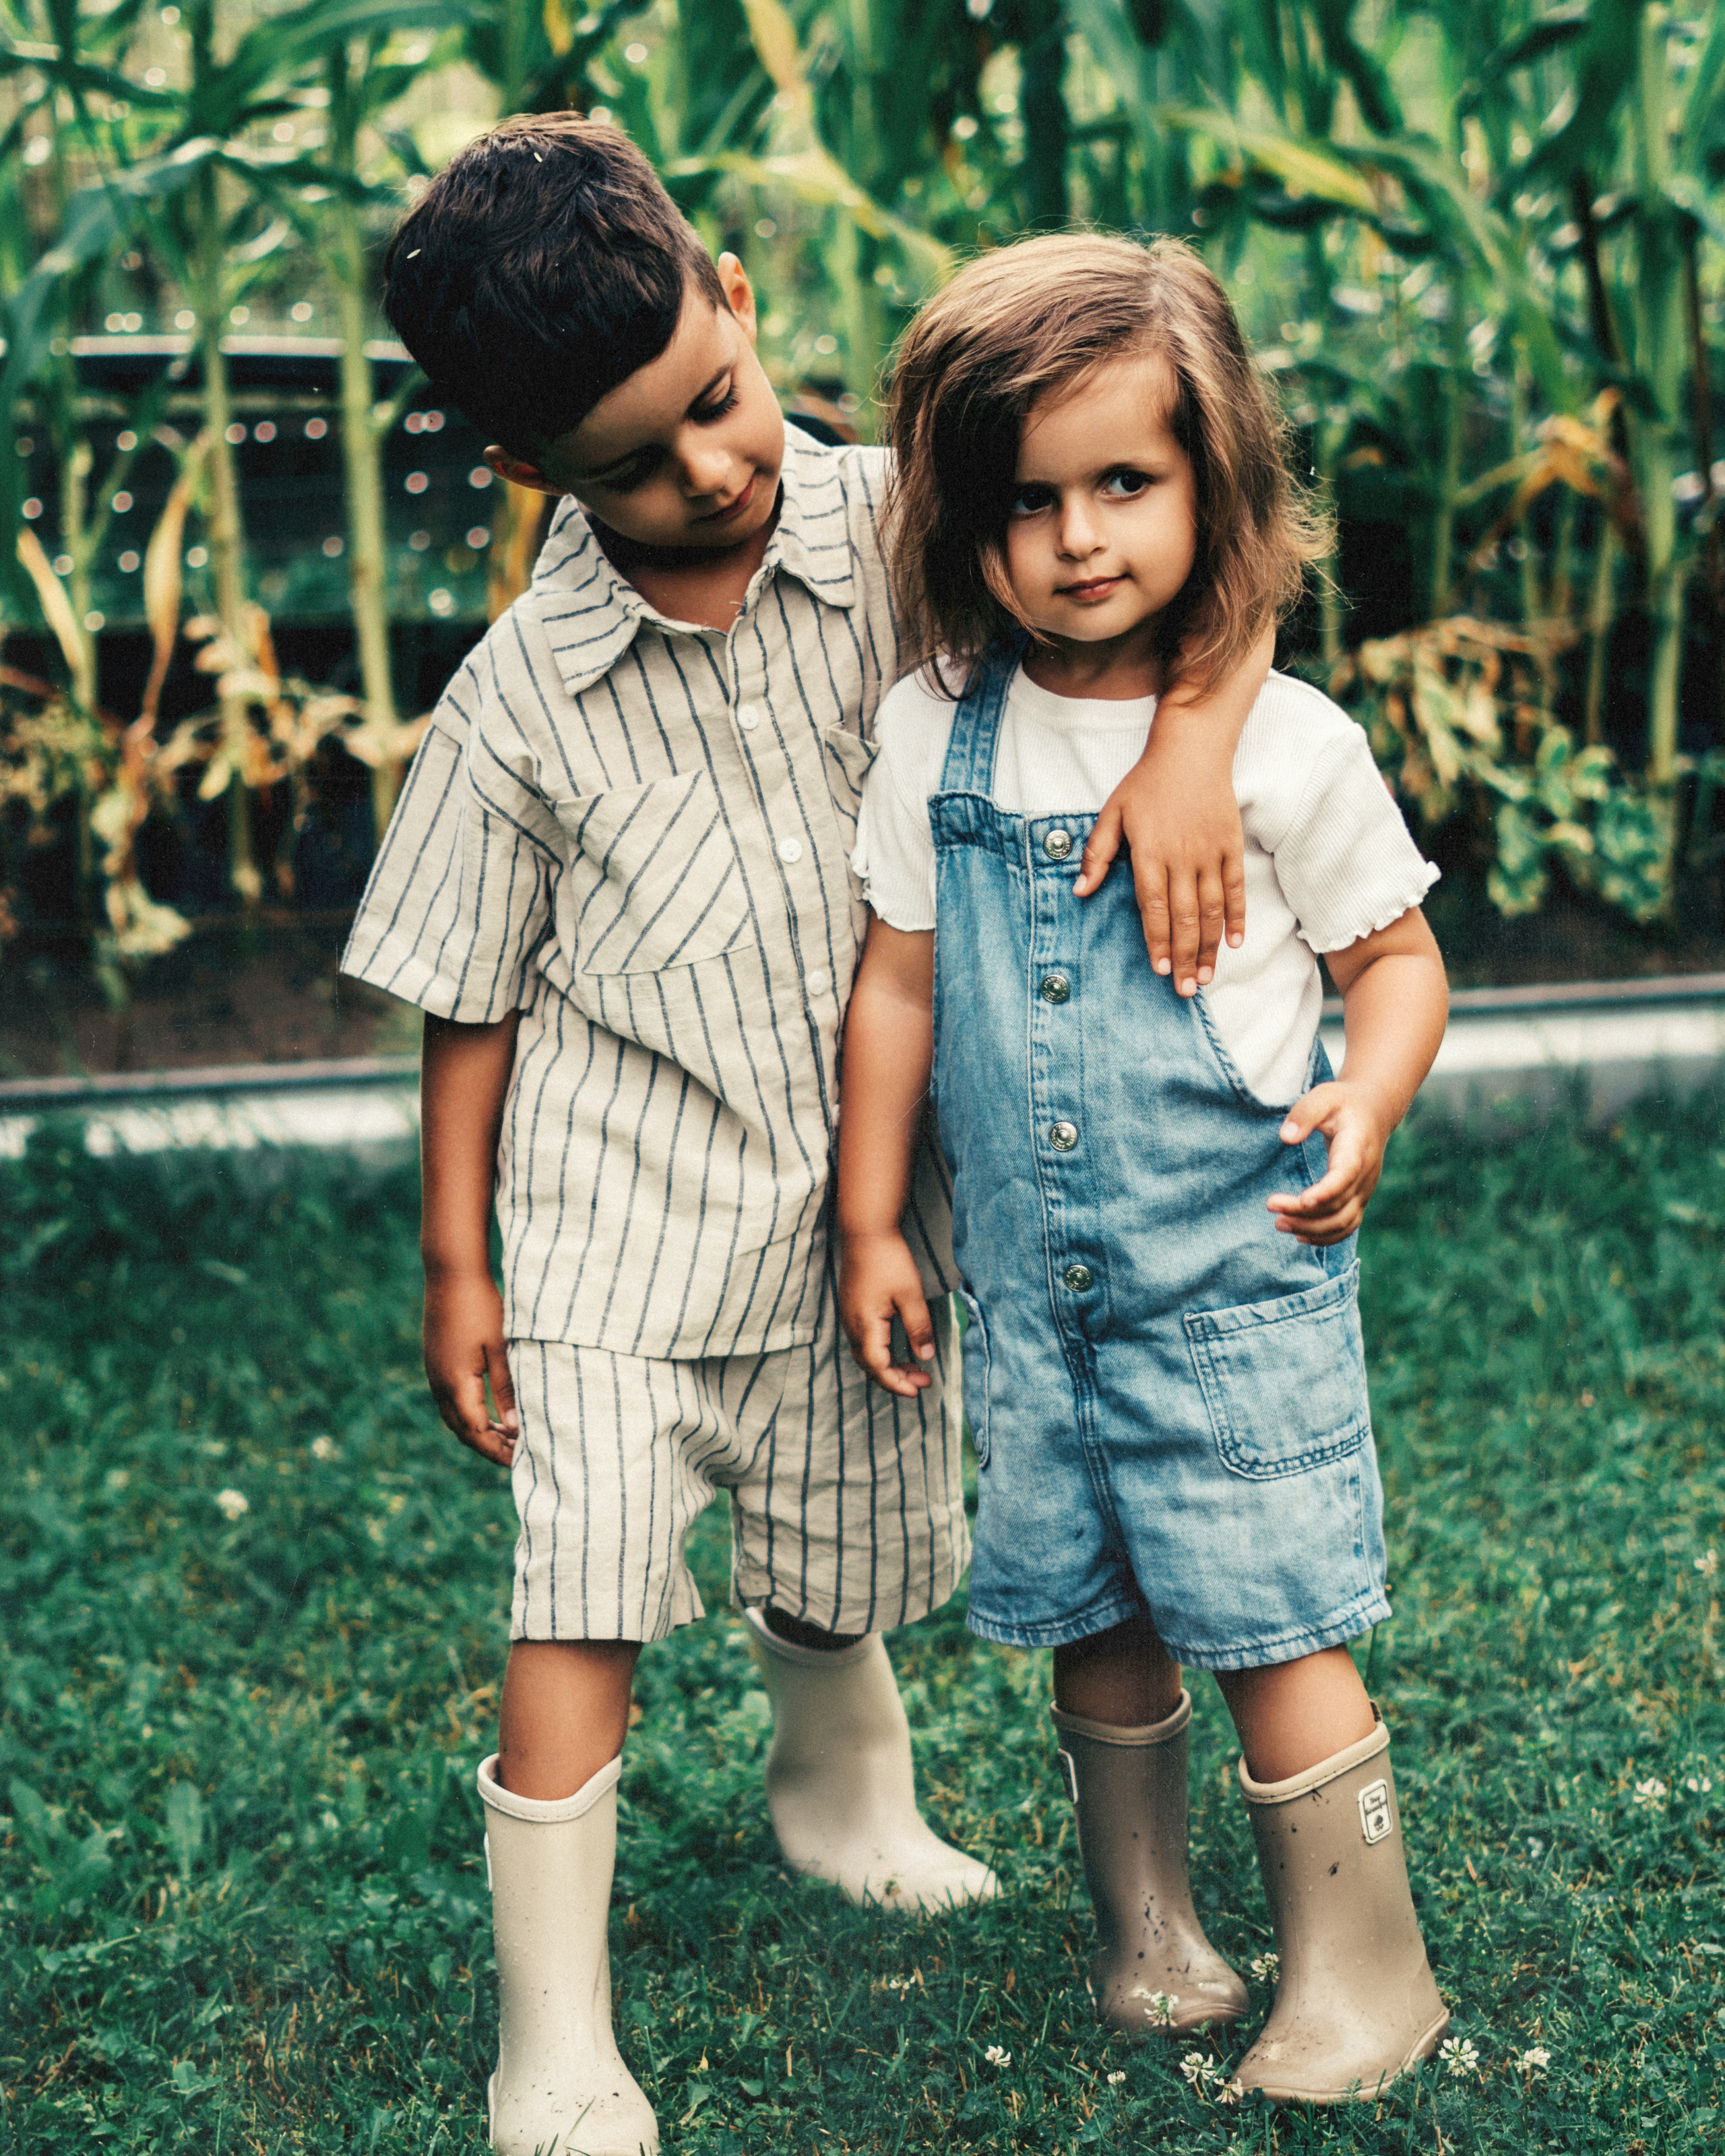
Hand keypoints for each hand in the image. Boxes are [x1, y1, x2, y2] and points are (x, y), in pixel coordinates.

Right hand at [424, 1269, 519, 1464]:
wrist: (451, 1274)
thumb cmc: (481, 1306)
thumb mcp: (501, 1348)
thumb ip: (507, 1388)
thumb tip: (513, 1427)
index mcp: (456, 1383)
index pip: (477, 1433)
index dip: (498, 1451)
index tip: (521, 1461)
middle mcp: (439, 1384)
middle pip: (463, 1432)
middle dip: (489, 1448)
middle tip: (517, 1457)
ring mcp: (434, 1374)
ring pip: (454, 1418)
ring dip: (478, 1433)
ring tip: (506, 1441)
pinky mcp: (436, 1364)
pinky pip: (450, 1402)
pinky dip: (469, 1416)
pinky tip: (488, 1414)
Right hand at [839, 1231, 937, 1395]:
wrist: (865, 1232)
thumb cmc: (888, 1260)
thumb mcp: (910, 1295)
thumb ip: (918, 1328)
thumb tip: (925, 1357)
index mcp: (865, 1325)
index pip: (878, 1367)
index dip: (897, 1383)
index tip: (919, 1390)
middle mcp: (852, 1325)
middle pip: (870, 1365)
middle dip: (896, 1378)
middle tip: (923, 1381)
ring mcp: (849, 1317)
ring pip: (866, 1354)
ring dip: (889, 1366)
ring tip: (915, 1369)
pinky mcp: (852, 1310)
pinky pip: (864, 1342)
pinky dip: (881, 1352)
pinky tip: (897, 1349)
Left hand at [1074, 754, 1245, 996]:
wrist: (1191, 748)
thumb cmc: (1146, 782)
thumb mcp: (1112, 813)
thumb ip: (1096, 854)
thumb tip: (1079, 891)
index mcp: (1150, 852)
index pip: (1154, 907)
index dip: (1158, 941)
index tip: (1161, 971)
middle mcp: (1182, 857)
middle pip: (1185, 916)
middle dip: (1186, 956)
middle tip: (1186, 991)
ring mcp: (1210, 852)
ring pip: (1212, 908)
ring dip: (1211, 946)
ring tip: (1207, 976)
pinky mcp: (1231, 845)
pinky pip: (1236, 888)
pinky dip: (1236, 916)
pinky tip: (1234, 942)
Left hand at [1267, 1082, 1393, 1245]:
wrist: (1373, 1113)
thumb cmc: (1343, 1103)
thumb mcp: (1324, 1095)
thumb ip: (1305, 1113)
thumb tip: (1285, 1137)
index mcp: (1357, 1148)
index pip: (1346, 1175)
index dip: (1327, 1191)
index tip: (1303, 1200)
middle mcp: (1365, 1175)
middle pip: (1338, 1204)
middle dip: (1304, 1212)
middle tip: (1271, 1205)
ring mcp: (1364, 1190)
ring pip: (1343, 1222)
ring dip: (1311, 1229)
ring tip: (1279, 1223)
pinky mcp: (1359, 1199)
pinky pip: (1347, 1226)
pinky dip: (1325, 1237)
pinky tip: (1299, 1235)